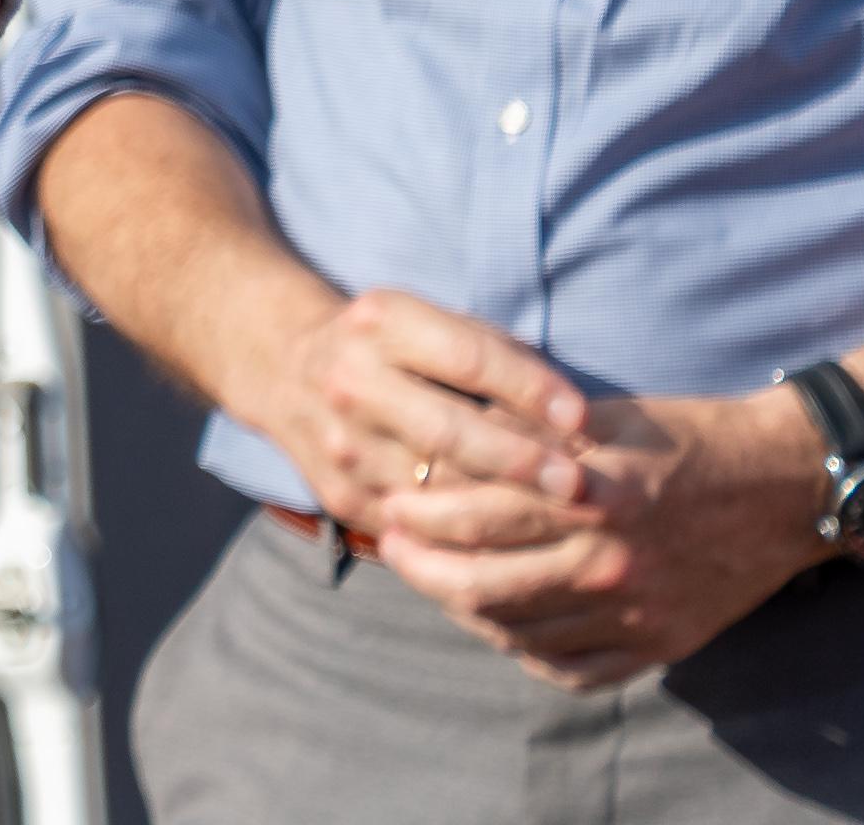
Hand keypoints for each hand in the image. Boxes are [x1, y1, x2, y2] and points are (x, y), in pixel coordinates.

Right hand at [237, 286, 597, 541]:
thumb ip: (491, 355)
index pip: (467, 357)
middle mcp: (352, 381)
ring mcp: (340, 443)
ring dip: (501, 507)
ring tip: (558, 517)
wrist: (282, 365)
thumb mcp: (427, 320)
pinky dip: (464, 538)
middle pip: (448, 431)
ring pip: (434, 490)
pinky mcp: (338, 495)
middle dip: (521, 461)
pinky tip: (512, 544)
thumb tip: (569, 415)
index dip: (528, 387)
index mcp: (380, 323)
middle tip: (580, 483)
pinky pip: (414, 527)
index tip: (581, 416)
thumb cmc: (390, 344)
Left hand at [370, 385, 820, 689]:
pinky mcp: (660, 644)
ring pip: (520, 633)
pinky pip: (574, 670)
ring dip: (466, 612)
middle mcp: (608, 563)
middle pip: (484, 587)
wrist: (786, 486)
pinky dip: (526, 652)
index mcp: (590, 499)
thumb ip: (528, 430)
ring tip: (439, 585)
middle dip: (424, 570)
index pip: (475, 517)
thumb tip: (448, 427)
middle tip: (393, 550)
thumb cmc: (687, 437)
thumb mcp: (602, 418)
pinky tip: (502, 629)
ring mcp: (636, 612)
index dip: (420, 516)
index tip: (388, 506)